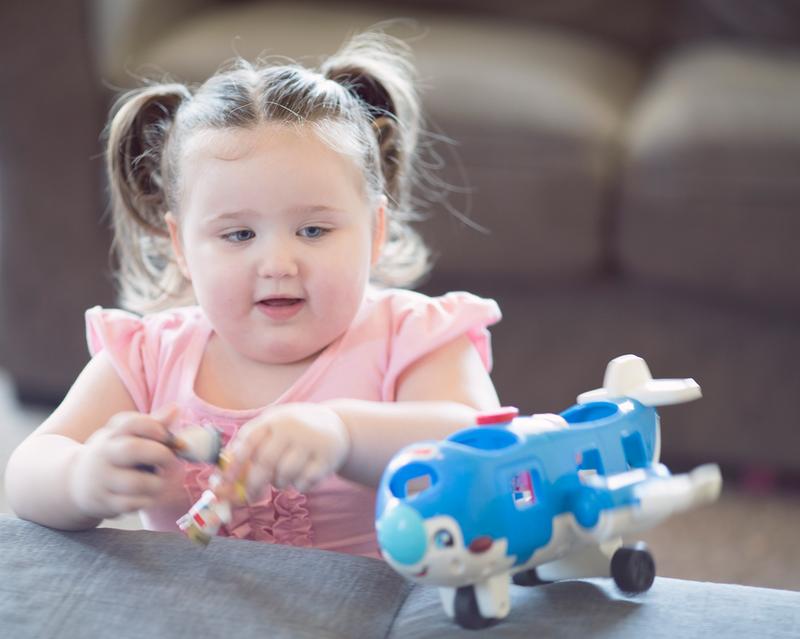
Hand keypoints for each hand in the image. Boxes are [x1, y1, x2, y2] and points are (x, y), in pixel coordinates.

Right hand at [68, 405, 178, 519]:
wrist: (75, 481)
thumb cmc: (114, 454)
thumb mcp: (127, 436)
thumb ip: (153, 424)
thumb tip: (176, 408)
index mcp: (113, 434)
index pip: (132, 423)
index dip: (155, 427)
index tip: (167, 436)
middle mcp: (104, 454)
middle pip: (132, 449)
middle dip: (160, 455)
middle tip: (170, 461)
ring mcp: (102, 479)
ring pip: (136, 483)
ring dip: (157, 483)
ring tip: (159, 481)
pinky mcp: (104, 502)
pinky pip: (132, 504)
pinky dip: (146, 501)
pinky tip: (146, 495)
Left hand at [223, 403, 349, 498]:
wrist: (336, 426)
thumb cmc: (293, 433)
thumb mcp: (273, 429)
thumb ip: (248, 448)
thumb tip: (220, 481)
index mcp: (274, 419)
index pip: (248, 441)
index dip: (233, 465)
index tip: (222, 485)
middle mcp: (292, 427)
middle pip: (266, 462)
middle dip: (253, 484)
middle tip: (249, 496)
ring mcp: (311, 441)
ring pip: (285, 475)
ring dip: (279, 483)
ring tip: (284, 476)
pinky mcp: (327, 457)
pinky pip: (304, 483)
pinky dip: (299, 486)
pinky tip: (303, 475)